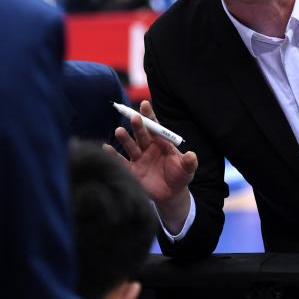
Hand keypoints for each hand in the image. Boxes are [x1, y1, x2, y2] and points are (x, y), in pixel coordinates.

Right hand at [105, 100, 196, 232]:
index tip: (144, 104)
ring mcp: (139, 158)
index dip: (149, 115)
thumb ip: (189, 162)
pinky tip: (106, 148)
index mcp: (161, 142)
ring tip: (119, 131)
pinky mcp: (132, 170)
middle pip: (142, 134)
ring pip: (131, 146)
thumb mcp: (187, 170)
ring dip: (125, 138)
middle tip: (134, 116)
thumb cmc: (180, 176)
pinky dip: (113, 155)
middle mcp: (148, 147)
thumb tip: (192, 155)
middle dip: (138, 125)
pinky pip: (122, 162)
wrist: (171, 194)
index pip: (155, 126)